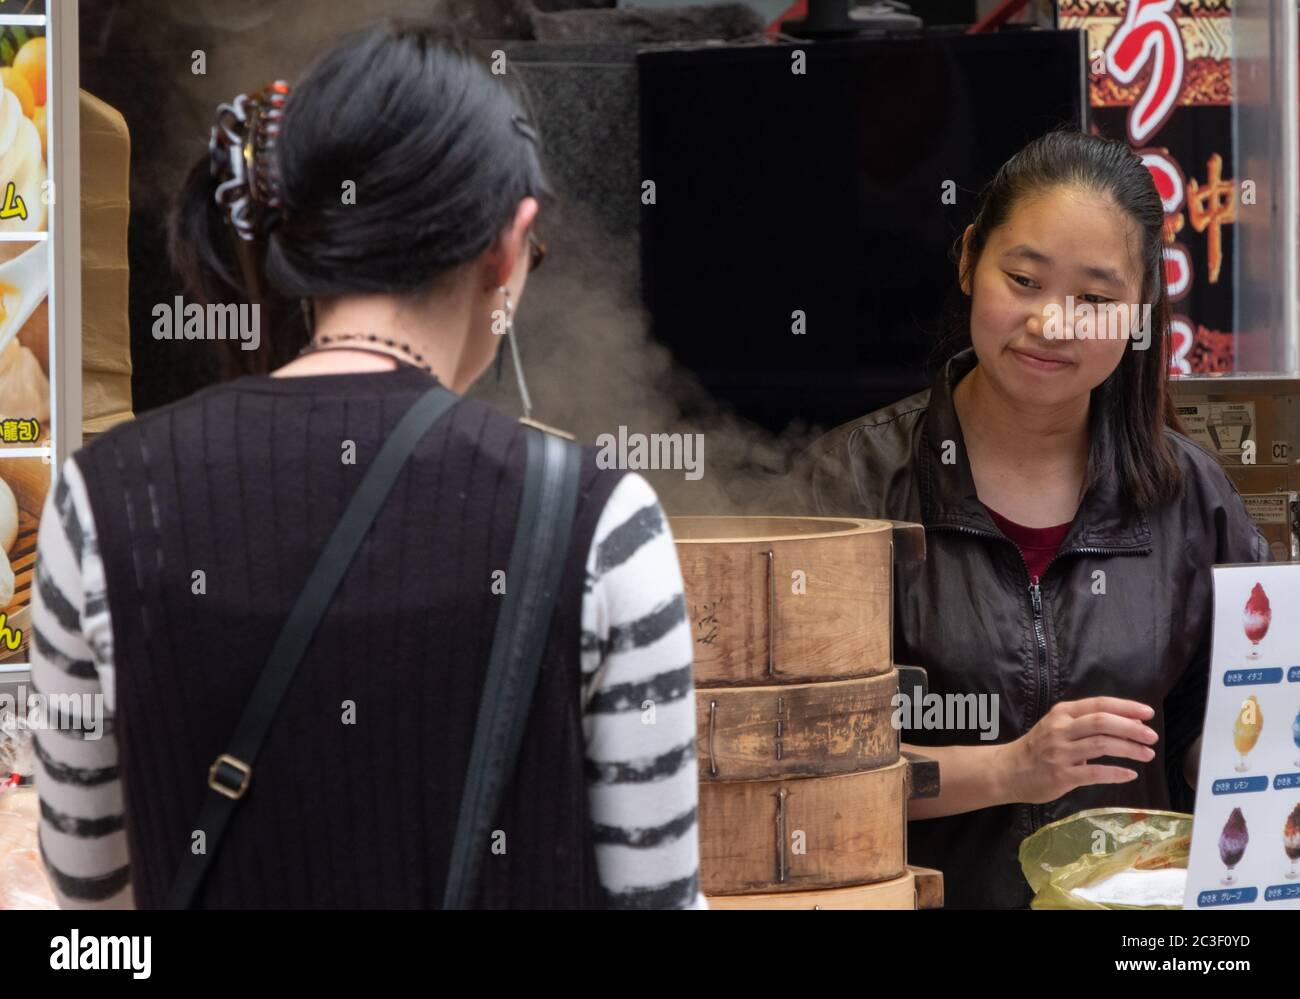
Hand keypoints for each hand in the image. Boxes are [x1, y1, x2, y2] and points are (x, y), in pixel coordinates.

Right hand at [1001, 697, 1157, 804]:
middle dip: (1131, 728)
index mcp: (1062, 713)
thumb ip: (1087, 724)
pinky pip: (1095, 773)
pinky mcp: (1061, 775)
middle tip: (1151, 736)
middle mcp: (1060, 729)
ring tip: (1147, 754)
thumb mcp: (1058, 726)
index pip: (1098, 704)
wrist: (1008, 770)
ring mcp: (1060, 752)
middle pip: (1102, 722)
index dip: (1126, 707)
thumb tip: (1129, 724)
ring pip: (1101, 745)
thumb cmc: (1038, 748)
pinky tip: (1130, 774)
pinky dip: (1116, 773)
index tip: (1148, 713)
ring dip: (1129, 749)